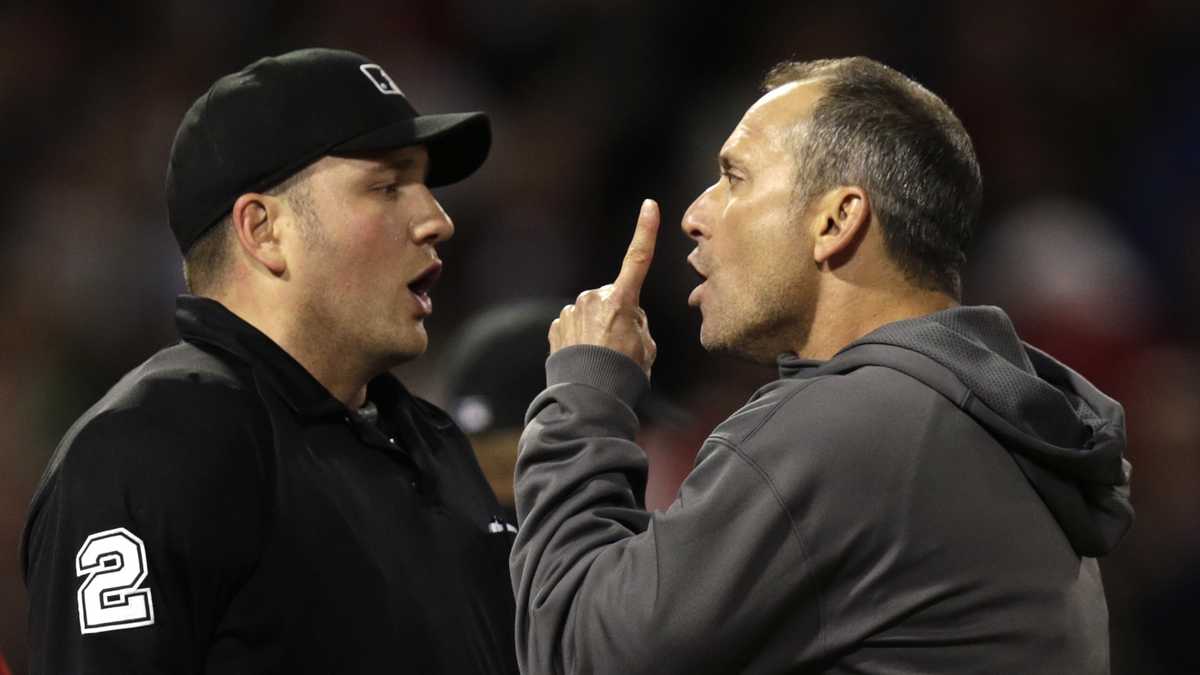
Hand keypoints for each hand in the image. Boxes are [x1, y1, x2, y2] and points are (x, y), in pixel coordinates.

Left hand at [550, 199, 658, 377]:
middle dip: (618, 314)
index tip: (649, 206)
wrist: (588, 397)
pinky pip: (574, 325)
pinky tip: (585, 358)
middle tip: (620, 346)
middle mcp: (594, 298)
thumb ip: (639, 324)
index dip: (646, 231)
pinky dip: (580, 338)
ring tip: (601, 357)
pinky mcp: (556, 326)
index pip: (638, 258)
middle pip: (614, 298)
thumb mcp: (647, 347)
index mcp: (622, 300)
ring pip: (592, 312)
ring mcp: (572, 312)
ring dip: (597, 328)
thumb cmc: (624, 373)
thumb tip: (627, 317)